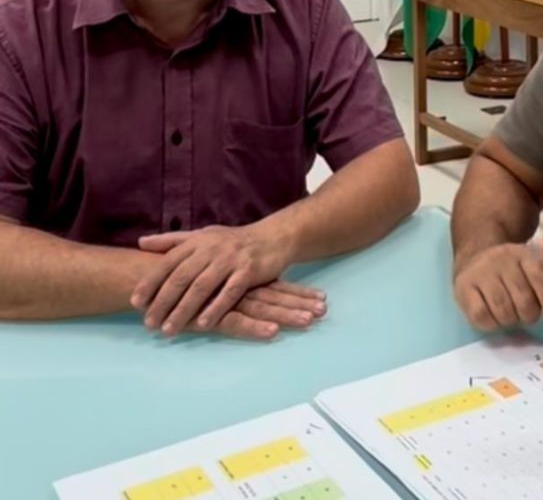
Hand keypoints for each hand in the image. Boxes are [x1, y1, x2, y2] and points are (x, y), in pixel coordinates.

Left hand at [131, 224, 292, 335]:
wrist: (274, 237)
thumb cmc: (233, 240)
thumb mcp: (203, 235)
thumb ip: (172, 241)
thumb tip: (140, 242)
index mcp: (198, 241)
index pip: (168, 262)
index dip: (150, 282)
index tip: (135, 303)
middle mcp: (212, 248)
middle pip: (181, 277)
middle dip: (163, 302)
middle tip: (148, 324)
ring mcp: (231, 259)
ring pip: (202, 287)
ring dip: (183, 310)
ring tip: (169, 329)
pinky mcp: (249, 270)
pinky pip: (229, 293)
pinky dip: (215, 309)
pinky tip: (203, 324)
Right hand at [192, 280, 327, 340]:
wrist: (151, 277)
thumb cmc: (182, 277)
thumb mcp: (211, 276)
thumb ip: (229, 281)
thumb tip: (248, 286)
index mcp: (241, 282)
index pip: (277, 287)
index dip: (299, 293)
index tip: (322, 299)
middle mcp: (238, 290)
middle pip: (276, 297)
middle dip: (301, 304)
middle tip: (324, 311)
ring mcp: (226, 302)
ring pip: (263, 310)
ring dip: (286, 315)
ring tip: (309, 321)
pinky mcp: (210, 316)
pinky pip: (236, 323)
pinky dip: (254, 328)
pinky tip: (272, 333)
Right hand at [454, 243, 542, 331]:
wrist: (475, 256)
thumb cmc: (508, 270)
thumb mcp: (528, 268)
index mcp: (523, 254)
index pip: (540, 279)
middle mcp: (502, 259)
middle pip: (523, 300)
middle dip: (529, 315)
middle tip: (527, 315)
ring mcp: (481, 271)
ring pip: (503, 310)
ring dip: (510, 321)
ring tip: (510, 316)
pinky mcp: (463, 286)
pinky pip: (481, 315)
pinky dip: (491, 324)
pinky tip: (493, 319)